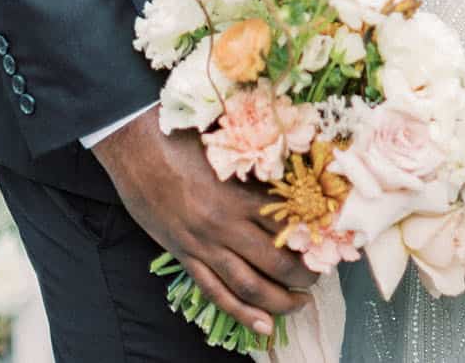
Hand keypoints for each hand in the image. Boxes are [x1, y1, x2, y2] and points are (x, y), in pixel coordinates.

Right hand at [92, 106, 315, 337]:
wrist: (136, 148)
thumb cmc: (181, 139)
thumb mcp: (226, 149)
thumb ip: (256, 168)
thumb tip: (290, 172)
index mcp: (238, 195)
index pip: (286, 223)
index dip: (311, 234)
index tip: (328, 239)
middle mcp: (223, 226)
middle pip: (274, 261)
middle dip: (303, 274)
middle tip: (320, 275)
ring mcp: (202, 246)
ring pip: (248, 285)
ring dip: (279, 300)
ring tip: (301, 303)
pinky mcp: (185, 256)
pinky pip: (215, 293)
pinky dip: (240, 312)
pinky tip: (261, 325)